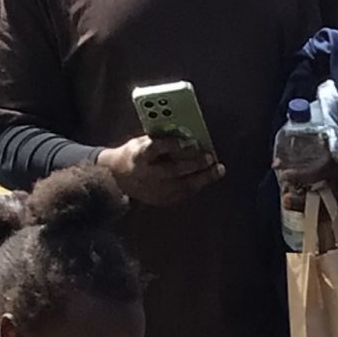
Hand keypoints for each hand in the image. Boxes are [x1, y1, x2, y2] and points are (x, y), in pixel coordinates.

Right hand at [97, 133, 223, 207]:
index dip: (170, 145)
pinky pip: (183, 194)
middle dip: (193, 164)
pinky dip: (197, 185)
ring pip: (182, 186)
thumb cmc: (135, 155)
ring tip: (218, 170)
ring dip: (202, 178)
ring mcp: (154, 190)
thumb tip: (185, 135)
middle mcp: (146, 175)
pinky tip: (207, 178)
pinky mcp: (161, 200)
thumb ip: (159, 140)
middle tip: (210, 157)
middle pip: (172, 170)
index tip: (188, 141)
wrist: (119, 178)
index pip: (154, 149)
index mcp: (138, 156)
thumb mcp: (140, 143)